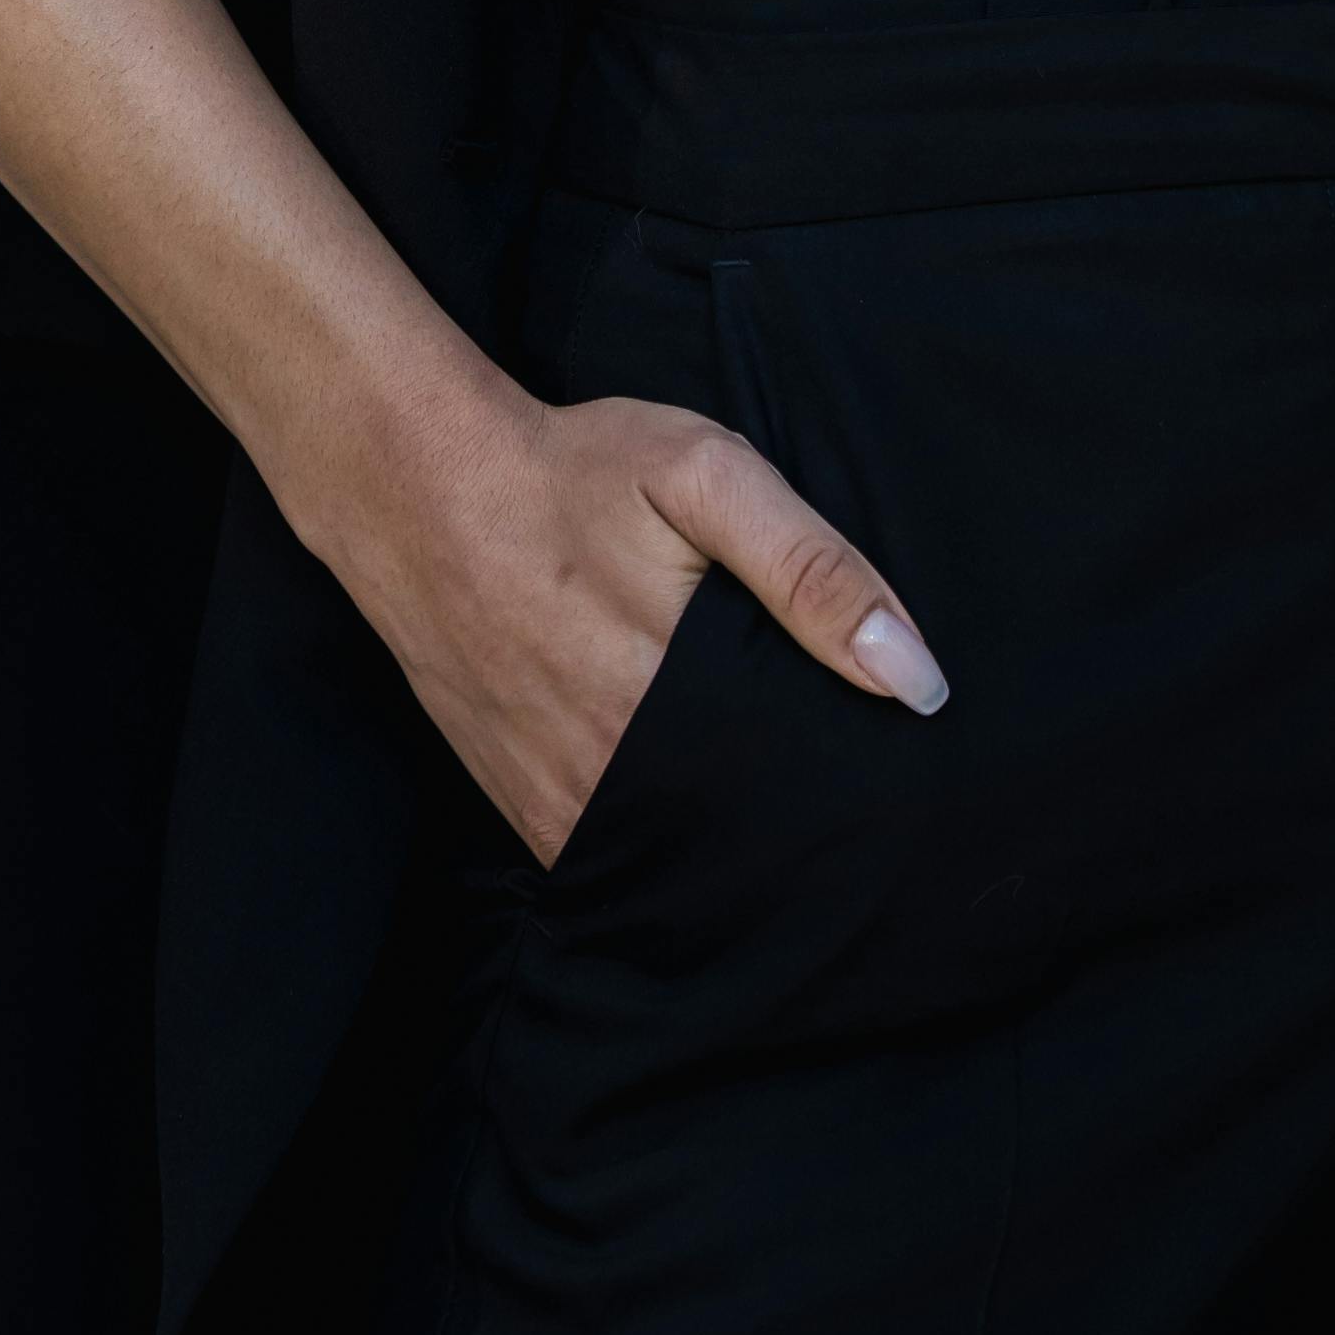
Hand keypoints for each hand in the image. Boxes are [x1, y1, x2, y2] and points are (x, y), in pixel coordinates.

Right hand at [347, 382, 950, 870]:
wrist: (419, 490)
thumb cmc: (573, 472)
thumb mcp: (706, 476)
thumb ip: (812, 571)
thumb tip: (916, 679)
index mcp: (675, 695)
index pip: (799, 789)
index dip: (854, 791)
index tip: (897, 785)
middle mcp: (616, 771)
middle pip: (746, 836)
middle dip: (803, 826)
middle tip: (858, 805)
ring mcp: (563, 801)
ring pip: (683, 861)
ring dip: (735, 848)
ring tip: (789, 819)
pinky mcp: (527, 811)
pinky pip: (615, 861)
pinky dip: (662, 850)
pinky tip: (698, 814)